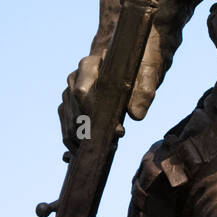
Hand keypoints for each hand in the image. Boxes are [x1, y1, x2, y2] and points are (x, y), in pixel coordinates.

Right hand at [58, 33, 161, 148]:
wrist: (131, 62)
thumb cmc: (139, 66)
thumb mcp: (148, 75)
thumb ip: (143, 92)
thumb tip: (135, 116)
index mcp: (89, 65)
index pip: (81, 93)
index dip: (95, 115)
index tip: (118, 131)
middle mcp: (73, 79)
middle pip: (75, 113)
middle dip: (93, 133)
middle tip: (116, 144)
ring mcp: (68, 94)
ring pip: (70, 125)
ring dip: (87, 143)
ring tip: (110, 149)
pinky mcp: (69, 108)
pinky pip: (68, 131)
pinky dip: (79, 145)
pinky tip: (94, 153)